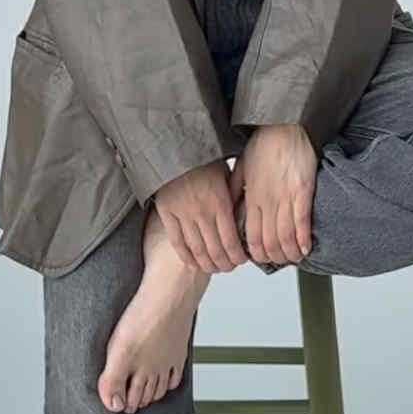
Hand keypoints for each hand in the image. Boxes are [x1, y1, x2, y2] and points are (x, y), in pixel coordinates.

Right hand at [151, 157, 249, 273]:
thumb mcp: (225, 172)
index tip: (241, 260)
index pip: (231, 240)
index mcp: (220, 202)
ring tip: (213, 267)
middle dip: (224, 264)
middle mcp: (202, 212)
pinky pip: (177, 241)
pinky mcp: (167, 214)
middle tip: (228, 267)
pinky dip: (186, 256)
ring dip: (207, 263)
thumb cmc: (201, 155)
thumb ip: (234, 193)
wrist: (173, 145)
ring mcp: (183, 214)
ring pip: (197, 250)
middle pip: (215, 250)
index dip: (237, 256)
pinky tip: (192, 262)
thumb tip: (246, 208)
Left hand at [228, 124, 317, 265]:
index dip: (255, 253)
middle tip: (278, 260)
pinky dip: (303, 240)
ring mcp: (286, 197)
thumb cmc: (265, 141)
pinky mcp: (303, 191)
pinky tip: (305, 248)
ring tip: (293, 257)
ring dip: (289, 253)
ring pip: (286, 237)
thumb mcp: (242, 167)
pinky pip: (302, 223)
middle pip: (269, 242)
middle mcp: (268, 201)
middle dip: (273, 257)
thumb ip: (237, 190)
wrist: (284, 124)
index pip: (251, 236)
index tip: (260, 257)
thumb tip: (232, 208)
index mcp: (252, 196)